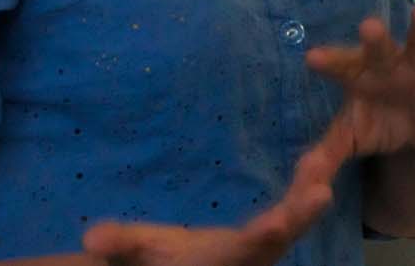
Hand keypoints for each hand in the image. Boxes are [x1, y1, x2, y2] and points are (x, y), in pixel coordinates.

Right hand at [80, 135, 337, 264]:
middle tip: (321, 190)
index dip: (263, 237)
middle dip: (301, 215)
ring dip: (308, 194)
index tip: (278, 222)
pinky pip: (295, 211)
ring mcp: (265, 246)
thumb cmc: (156, 259)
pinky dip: (306, 188)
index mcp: (223, 260)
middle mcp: (251, 257)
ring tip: (323, 161)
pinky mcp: (272, 233)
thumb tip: (90, 239)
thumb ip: (120, 243)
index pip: (246, 249)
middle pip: (281, 238)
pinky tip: (319, 160)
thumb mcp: (139, 250)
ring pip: (294, 222)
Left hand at [304, 3, 414, 167]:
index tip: (313, 60)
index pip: (341, 68)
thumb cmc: (377, 123)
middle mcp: (388, 64)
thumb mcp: (351, 138)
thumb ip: (326, 155)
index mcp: (359, 76)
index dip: (329, 62)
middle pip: (379, 48)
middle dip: (375, 38)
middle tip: (368, 26)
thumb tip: (301, 185)